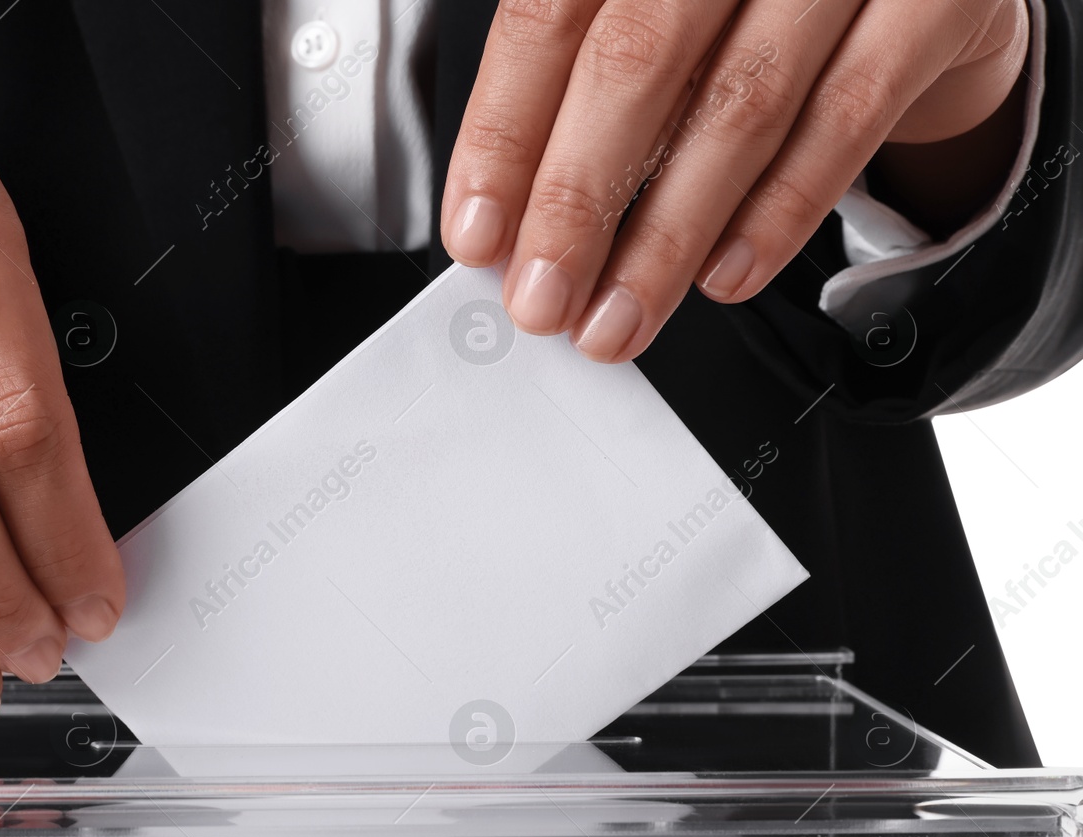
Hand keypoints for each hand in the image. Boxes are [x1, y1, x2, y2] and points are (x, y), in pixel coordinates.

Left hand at [441, 0, 1029, 361]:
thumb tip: (507, 223)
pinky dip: (778, 212)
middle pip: (635, 61)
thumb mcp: (654, 14)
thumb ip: (581, 90)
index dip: (504, 135)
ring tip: (619, 317)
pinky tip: (724, 277)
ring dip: (667, 236)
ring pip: (738, 104)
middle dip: (576, 202)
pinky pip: (848, 120)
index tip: (477, 235)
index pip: (548, 17)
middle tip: (542, 301)